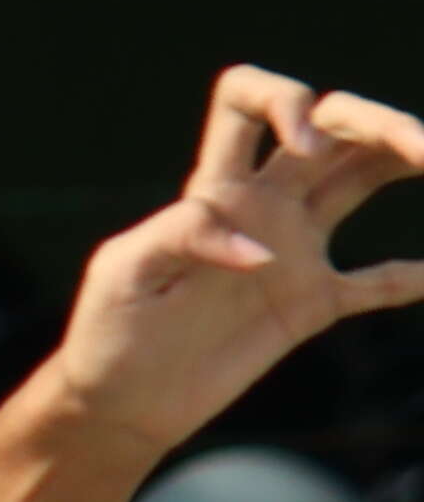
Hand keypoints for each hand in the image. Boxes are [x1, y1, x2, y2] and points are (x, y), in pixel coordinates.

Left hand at [41, 67, 423, 458]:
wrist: (120, 402)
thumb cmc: (107, 331)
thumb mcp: (123, 274)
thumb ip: (181, 237)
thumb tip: (263, 250)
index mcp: (212, 187)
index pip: (245, 101)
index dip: (282, 99)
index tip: (304, 143)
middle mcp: (260, 205)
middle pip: (331, 129)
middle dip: (381, 123)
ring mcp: (292, 251)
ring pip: (363, 180)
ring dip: (406, 161)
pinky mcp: (311, 305)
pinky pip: (377, 282)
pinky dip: (412, 276)